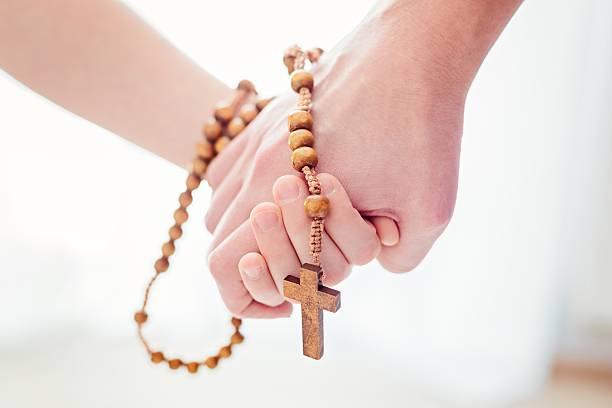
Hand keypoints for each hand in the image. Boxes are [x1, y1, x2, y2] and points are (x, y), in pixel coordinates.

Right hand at [204, 0, 519, 316]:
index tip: (290, 298)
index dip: (250, 299)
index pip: (227, 267)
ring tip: (298, 221)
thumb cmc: (421, 126)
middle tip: (308, 254)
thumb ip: (397, 258)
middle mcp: (256, 166)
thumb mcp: (427, 210)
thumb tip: (375, 264)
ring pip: (221, 203)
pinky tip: (284, 186)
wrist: (413, 49)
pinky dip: (246, 189)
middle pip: (221, 238)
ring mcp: (256, 137)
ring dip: (251, 226)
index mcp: (282, 195)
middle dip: (264, 261)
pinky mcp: (267, 117)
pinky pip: (229, 166)